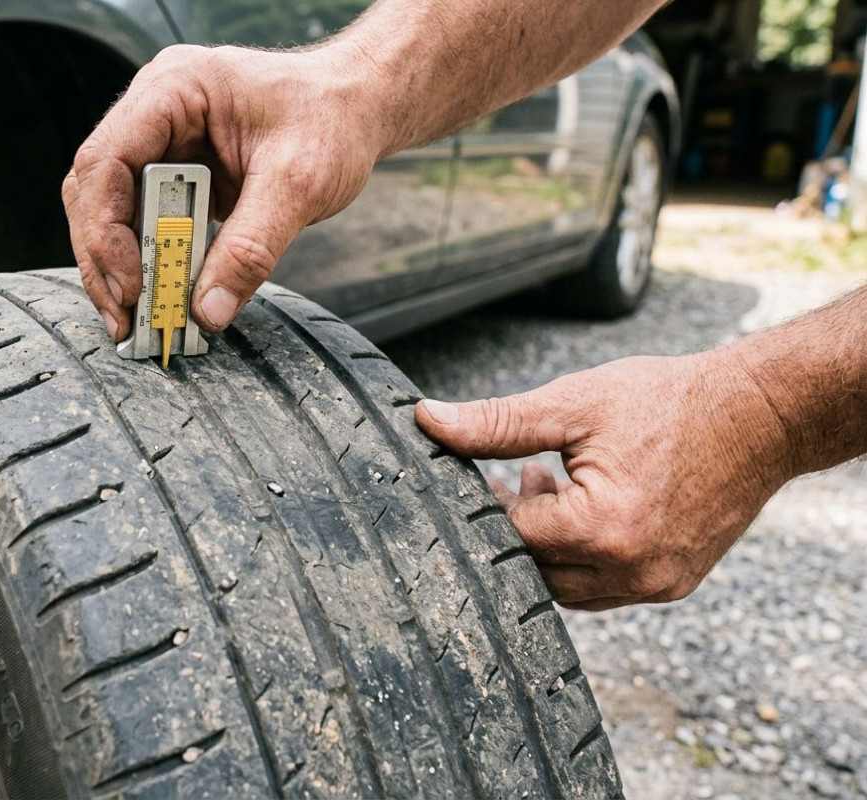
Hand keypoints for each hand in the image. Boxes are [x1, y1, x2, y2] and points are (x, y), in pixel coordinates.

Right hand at [63, 42, 385, 339]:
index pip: (107, 160)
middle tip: (125, 317)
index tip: (130, 283)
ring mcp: (161, 140)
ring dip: (118, 266)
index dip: (105, 227)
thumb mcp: (299, 184)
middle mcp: (155, 110)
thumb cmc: (333, 118)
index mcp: (174, 89)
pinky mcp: (175, 171)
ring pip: (111, 209)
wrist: (359, 105)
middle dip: (104, 259)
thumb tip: (208, 310)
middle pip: (95, 190)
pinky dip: (148, 261)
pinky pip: (143, 219)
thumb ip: (251, 248)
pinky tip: (157, 297)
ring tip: (136, 320)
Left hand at [414, 352, 793, 610]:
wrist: (761, 415)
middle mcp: (630, 570)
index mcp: (601, 529)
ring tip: (544, 482)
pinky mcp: (673, 583)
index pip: (510, 537)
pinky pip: (605, 589)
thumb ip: (495, 422)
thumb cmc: (669, 402)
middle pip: (534, 572)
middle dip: (512, 528)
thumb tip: (427, 419)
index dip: (485, 507)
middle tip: (504, 480)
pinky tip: (580, 504)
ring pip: (567, 589)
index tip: (476, 476)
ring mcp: (656, 584)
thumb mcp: (573, 404)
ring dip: (544, 545)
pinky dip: (582, 557)